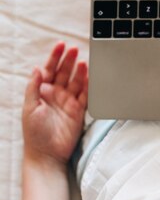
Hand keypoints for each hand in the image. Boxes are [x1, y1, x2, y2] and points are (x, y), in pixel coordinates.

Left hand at [22, 42, 87, 165]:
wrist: (47, 154)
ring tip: (84, 62)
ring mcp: (68, 103)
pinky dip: (89, 86)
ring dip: (80, 72)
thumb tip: (36, 68)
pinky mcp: (78, 112)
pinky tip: (91, 77)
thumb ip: (33, 87)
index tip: (61, 45)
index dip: (55, 57)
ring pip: (76, 82)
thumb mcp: (29, 107)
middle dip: (69, 60)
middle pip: (64, 73)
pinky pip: (86, 96)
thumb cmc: (34, 133)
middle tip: (75, 50)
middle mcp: (55, 95)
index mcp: (41, 92)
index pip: (49, 69)